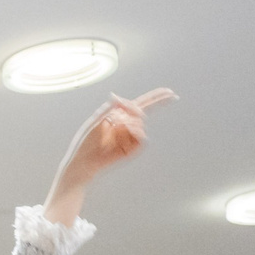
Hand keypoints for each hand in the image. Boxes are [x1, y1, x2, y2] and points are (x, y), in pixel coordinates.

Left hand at [45, 89, 174, 223]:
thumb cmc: (85, 142)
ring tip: (116, 131)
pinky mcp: (132, 148)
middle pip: (144, 112)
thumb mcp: (96, 121)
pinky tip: (125, 134)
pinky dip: (136, 133)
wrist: (84, 162)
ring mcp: (131, 137)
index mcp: (119, 115)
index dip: (157, 98)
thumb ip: (108, 108)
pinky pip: (142, 137)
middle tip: (141, 110)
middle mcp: (127, 125)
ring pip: (141, 124)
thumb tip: (117, 96)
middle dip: (142, 109)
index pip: (141, 104)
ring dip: (130, 124)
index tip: (170, 92)